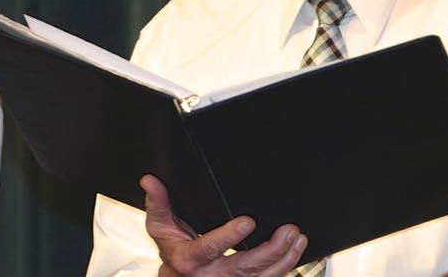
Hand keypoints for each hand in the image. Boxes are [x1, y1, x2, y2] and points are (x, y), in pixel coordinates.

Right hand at [140, 174, 307, 276]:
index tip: (248, 221)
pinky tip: (294, 253)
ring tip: (297, 240)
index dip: (229, 236)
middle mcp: (212, 275)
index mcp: (190, 259)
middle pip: (245, 267)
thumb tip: (150, 181)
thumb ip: (158, 203)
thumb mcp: (160, 228)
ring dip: (284, 260)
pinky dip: (283, 269)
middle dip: (270, 250)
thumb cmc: (173, 253)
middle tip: (289, 231)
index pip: (210, 248)